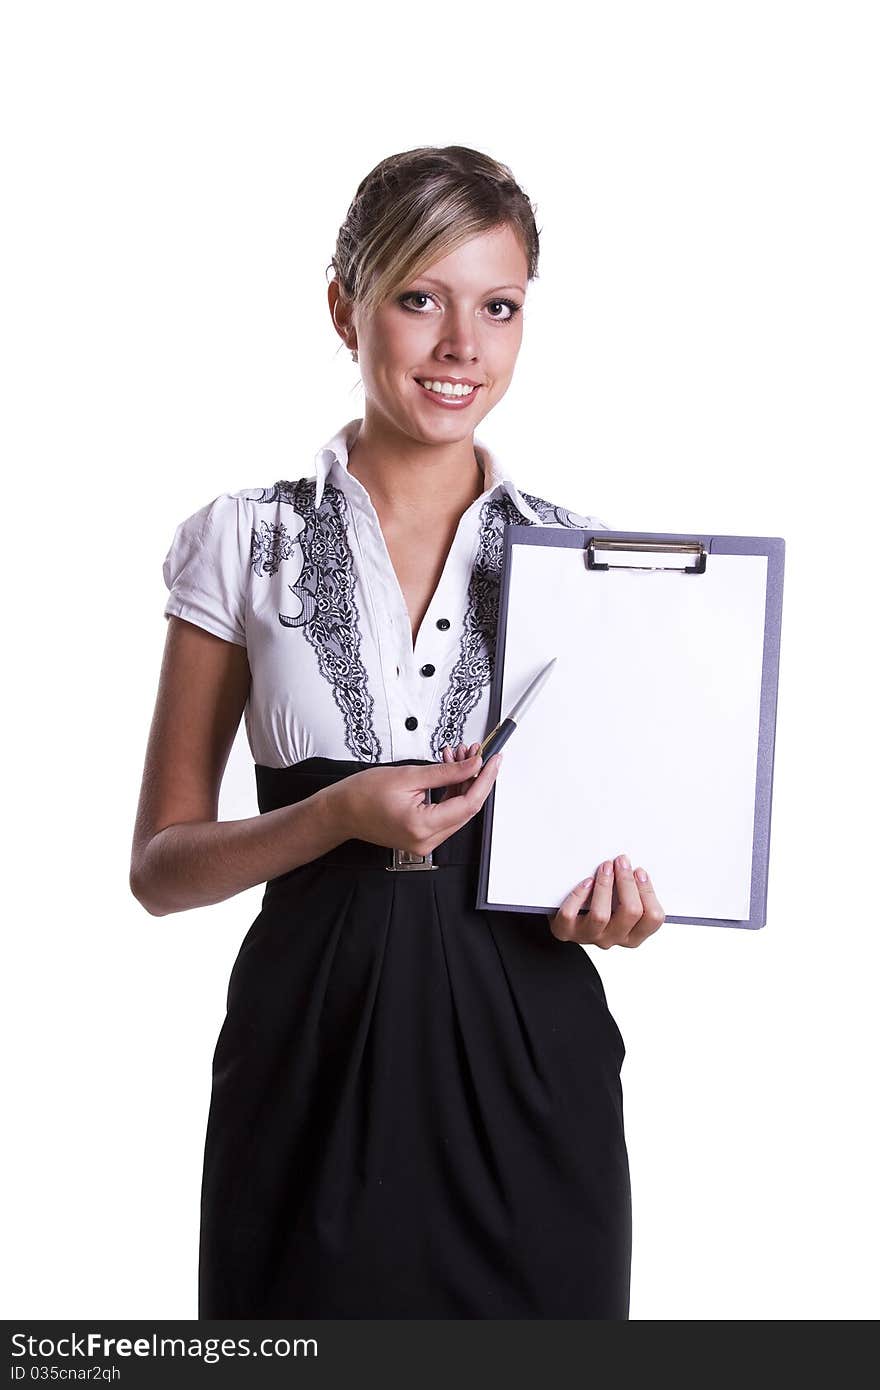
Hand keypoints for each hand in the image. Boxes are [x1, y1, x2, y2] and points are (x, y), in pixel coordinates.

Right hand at [331, 750, 501, 856]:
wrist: (341, 811)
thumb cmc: (362, 795)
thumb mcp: (409, 775)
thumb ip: (446, 771)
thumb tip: (473, 765)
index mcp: (422, 826)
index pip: (468, 803)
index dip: (485, 779)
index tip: (493, 760)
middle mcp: (426, 840)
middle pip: (466, 809)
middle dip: (474, 778)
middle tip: (476, 752)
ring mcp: (424, 841)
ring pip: (458, 811)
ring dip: (462, 783)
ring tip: (458, 756)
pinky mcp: (422, 837)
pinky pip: (445, 814)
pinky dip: (450, 792)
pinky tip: (449, 771)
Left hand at [547, 854, 665, 947]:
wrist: (567, 921)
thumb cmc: (598, 907)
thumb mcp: (621, 905)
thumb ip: (632, 893)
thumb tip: (635, 868)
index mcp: (633, 935)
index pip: (653, 918)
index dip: (648, 891)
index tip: (639, 871)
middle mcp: (613, 938)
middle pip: (631, 912)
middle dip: (627, 882)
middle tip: (621, 862)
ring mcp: (589, 936)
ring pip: (601, 915)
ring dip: (605, 886)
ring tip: (605, 867)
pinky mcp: (566, 930)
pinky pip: (571, 914)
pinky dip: (578, 895)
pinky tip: (586, 882)